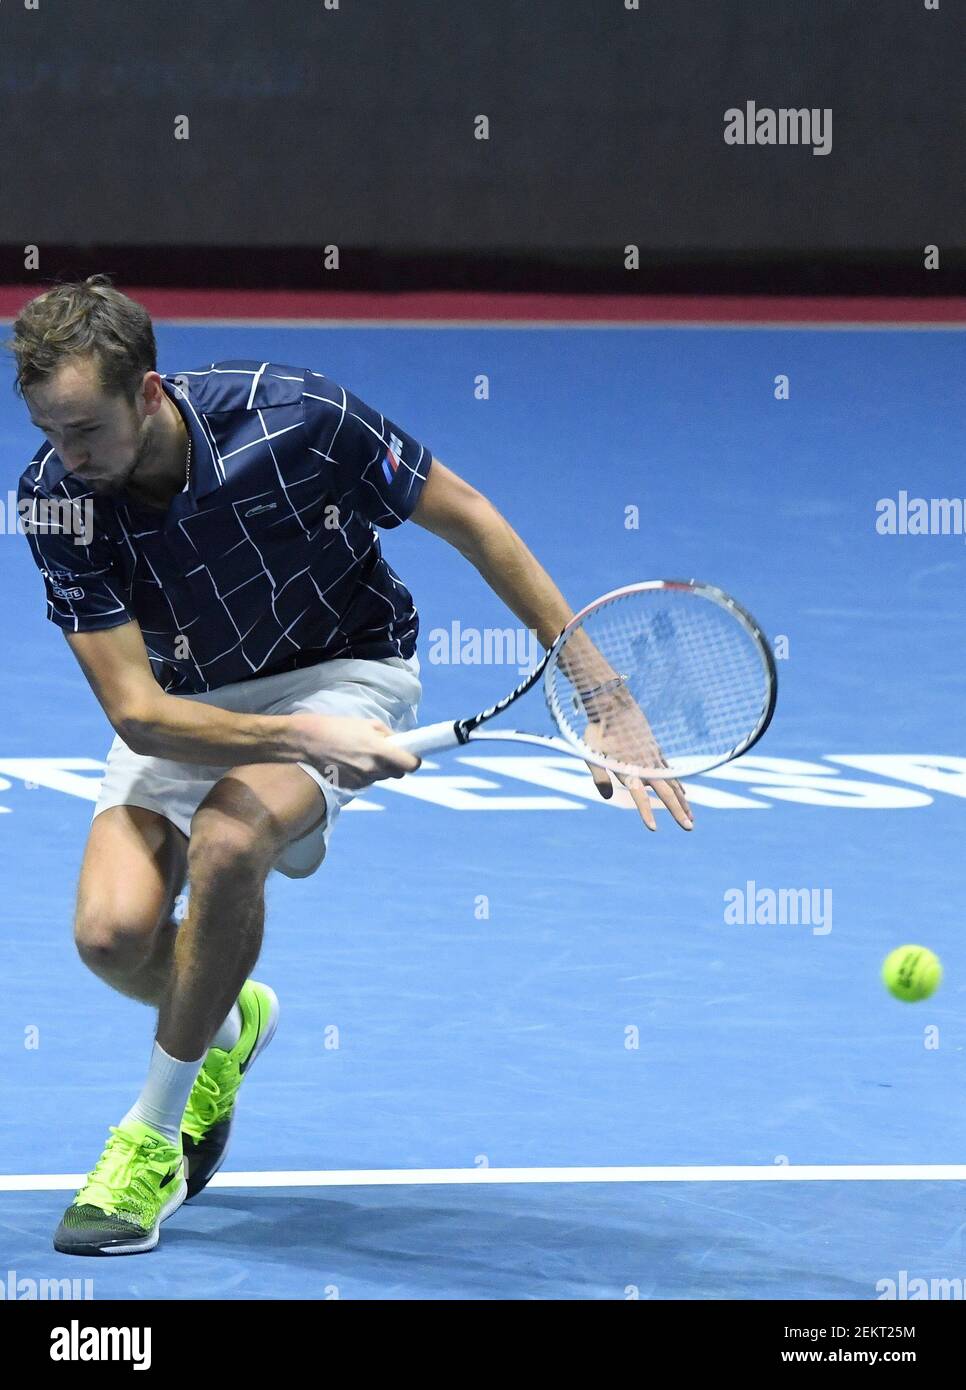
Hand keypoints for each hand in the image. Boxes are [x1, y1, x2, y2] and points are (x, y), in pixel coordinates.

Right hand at [295, 714, 420, 790]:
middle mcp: (373, 769)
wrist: (310, 741)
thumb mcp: (369, 724)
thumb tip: (401, 743)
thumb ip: (388, 735)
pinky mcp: (350, 787)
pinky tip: (350, 762)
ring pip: (380, 778)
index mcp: (380, 751)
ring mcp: (361, 781)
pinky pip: (366, 782)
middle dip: (395, 765)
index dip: (414, 760)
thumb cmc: (340, 727)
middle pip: (397, 774)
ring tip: (362, 755)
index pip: (410, 765)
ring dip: (378, 769)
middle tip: (385, 754)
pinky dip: (363, 774)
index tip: (411, 756)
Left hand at [582, 696, 692, 832]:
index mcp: (629, 768)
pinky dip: (679, 785)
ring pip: (673, 783)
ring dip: (682, 802)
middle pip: (667, 792)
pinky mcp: (656, 751)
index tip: (653, 828)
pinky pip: (671, 772)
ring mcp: (653, 758)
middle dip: (678, 811)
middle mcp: (646, 765)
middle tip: (689, 828)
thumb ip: (599, 777)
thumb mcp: (591, 754)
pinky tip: (684, 794)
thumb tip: (606, 797)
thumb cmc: (599, 730)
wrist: (614, 705)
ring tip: (691, 818)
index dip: (645, 812)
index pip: (639, 795)